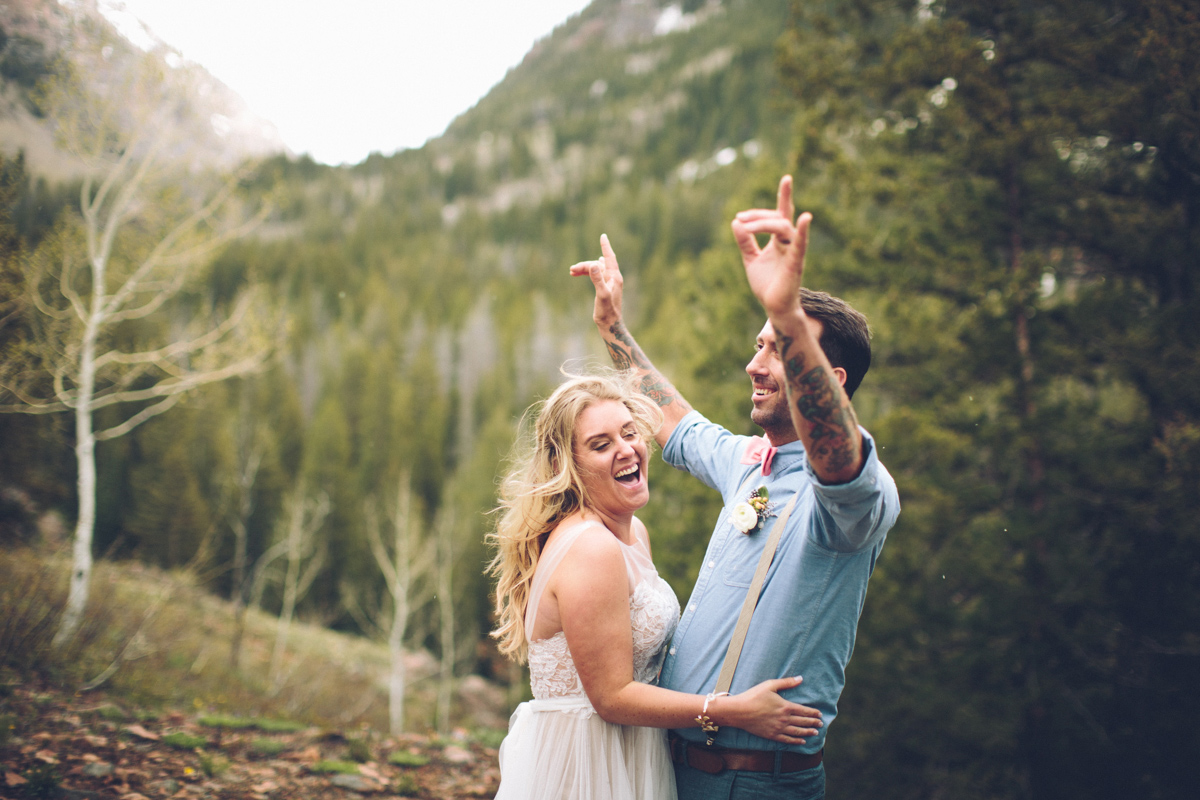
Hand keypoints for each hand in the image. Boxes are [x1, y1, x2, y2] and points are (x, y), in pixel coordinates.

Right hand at [569, 233, 623, 328]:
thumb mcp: (601, 295)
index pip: (609, 258)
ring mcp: (609, 283)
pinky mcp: (604, 288)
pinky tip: (583, 272)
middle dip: (585, 265)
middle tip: (571, 270)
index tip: (603, 236)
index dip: (605, 246)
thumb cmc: (607, 312)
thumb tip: (593, 264)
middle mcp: (613, 278)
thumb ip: (598, 279)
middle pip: (598, 265)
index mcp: (615, 277)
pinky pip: (596, 276)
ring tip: (571, 272)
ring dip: (584, 269)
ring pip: (595, 270)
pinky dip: (587, 274)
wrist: (610, 324)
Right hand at [720, 676, 822, 744]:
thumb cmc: (753, 696)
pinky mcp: (772, 735)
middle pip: (803, 722)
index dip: (813, 713)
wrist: (739, 711)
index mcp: (785, 706)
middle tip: (821, 724)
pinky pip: (787, 740)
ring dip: (808, 732)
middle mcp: (784, 719)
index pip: (804, 711)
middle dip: (813, 722)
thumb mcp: (770, 685)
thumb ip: (786, 682)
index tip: (820, 714)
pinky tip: (802, 741)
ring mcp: (778, 729)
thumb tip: (800, 678)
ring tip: (815, 732)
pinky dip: (796, 741)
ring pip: (797, 732)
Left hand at [730, 175, 812, 318]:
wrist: (773, 307)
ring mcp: (794, 252)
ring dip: (763, 223)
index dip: (785, 196)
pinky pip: (800, 245)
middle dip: (758, 215)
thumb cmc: (767, 284)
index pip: (781, 214)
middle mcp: (788, 243)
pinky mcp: (795, 264)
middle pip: (778, 219)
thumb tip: (736, 222)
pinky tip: (805, 218)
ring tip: (745, 224)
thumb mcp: (750, 259)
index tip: (787, 178)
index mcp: (779, 241)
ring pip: (783, 228)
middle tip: (740, 218)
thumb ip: (745, 242)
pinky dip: (802, 231)